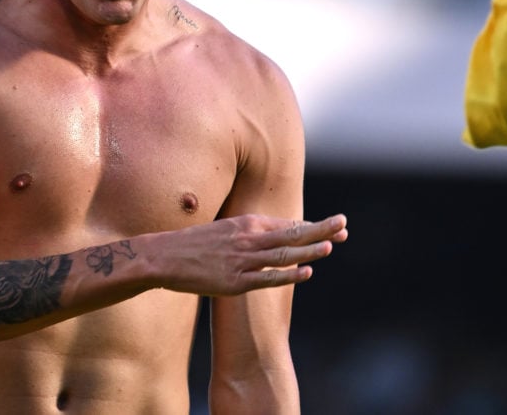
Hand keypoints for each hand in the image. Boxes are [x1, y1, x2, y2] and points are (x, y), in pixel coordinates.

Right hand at [150, 214, 347, 295]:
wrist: (162, 257)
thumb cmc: (193, 244)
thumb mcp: (224, 229)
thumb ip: (248, 232)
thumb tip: (271, 235)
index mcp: (246, 223)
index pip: (288, 224)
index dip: (314, 226)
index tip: (336, 225)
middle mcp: (247, 238)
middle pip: (291, 234)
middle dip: (320, 230)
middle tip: (344, 224)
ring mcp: (242, 260)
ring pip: (283, 254)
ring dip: (309, 250)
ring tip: (332, 246)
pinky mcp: (234, 281)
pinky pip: (266, 278)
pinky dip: (288, 275)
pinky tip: (306, 272)